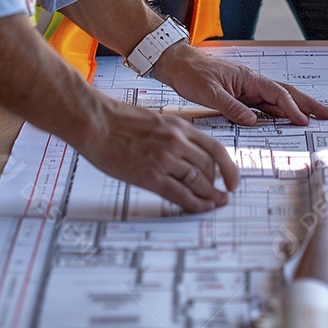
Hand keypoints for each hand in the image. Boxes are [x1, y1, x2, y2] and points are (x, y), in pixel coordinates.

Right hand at [80, 93, 239, 213]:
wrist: (95, 121)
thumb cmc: (117, 119)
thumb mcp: (154, 120)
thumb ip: (172, 134)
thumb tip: (185, 152)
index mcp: (178, 126)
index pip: (215, 148)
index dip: (229, 167)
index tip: (232, 178)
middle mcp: (176, 141)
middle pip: (209, 167)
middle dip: (219, 184)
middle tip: (223, 194)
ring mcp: (164, 159)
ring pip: (199, 181)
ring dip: (210, 196)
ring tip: (215, 204)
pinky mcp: (150, 176)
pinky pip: (180, 194)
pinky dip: (194, 203)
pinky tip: (200, 208)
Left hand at [152, 43, 327, 126]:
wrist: (176, 63)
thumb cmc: (191, 74)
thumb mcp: (210, 94)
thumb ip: (232, 108)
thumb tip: (253, 121)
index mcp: (248, 78)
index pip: (277, 94)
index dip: (292, 109)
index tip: (305, 121)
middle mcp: (251, 81)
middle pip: (285, 93)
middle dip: (307, 103)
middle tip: (327, 114)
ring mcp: (247, 87)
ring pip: (277, 99)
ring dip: (296, 108)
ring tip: (314, 117)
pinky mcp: (239, 93)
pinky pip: (264, 103)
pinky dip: (278, 111)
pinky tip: (285, 119)